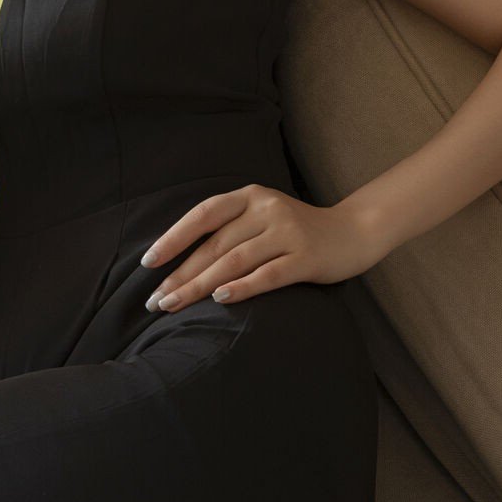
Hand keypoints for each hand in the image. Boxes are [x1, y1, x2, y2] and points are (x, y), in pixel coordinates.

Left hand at [139, 183, 385, 313]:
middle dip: (181, 274)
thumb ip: (231, 230)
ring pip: (234, 260)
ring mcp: (287, 231)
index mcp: (250, 196)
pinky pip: (268, 274)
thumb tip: (182, 262)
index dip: (174, 237)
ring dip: (201, 286)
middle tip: (156, 301)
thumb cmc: (298, 231)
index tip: (148, 263)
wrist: (353, 232)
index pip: (203, 214)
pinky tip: (221, 300)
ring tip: (175, 306)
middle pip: (214, 244)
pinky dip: (242, 287)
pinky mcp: (306, 257)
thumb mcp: (263, 217)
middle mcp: (266, 208)